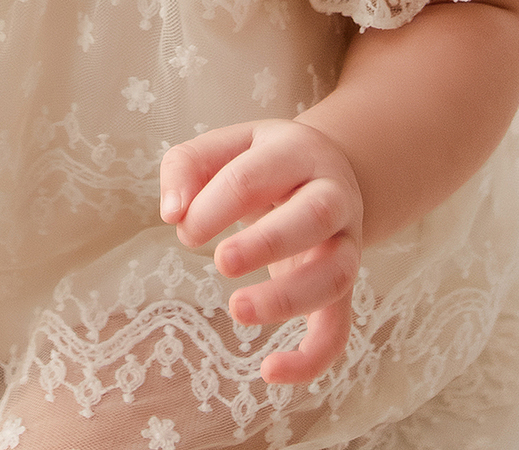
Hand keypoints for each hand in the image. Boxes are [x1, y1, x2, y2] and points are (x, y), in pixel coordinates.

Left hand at [159, 119, 362, 384]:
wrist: (326, 171)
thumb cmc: (259, 162)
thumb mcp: (224, 146)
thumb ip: (186, 167)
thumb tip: (173, 214)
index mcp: (295, 152)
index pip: (253, 176)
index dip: (214, 205)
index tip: (185, 229)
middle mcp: (331, 195)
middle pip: (314, 216)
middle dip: (267, 242)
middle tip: (221, 262)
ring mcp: (345, 243)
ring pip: (336, 275)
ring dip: (288, 298)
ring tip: (237, 310)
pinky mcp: (344, 289)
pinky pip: (340, 328)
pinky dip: (313, 358)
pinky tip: (270, 372)